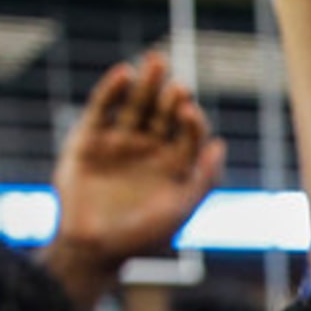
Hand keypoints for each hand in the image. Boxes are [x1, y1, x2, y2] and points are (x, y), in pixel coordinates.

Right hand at [49, 53, 225, 271]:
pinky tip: (124, 75)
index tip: (189, 111)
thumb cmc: (142, 237)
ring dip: (146, 84)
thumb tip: (221, 145)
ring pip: (136, 104)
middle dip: (171, 96)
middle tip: (177, 84)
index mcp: (174, 164)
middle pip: (164, 112)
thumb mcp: (180, 210)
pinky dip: (112, 90)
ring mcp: (119, 141)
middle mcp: (148, 148)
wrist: (94, 248)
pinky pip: (102, 108)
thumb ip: (203, 180)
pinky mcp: (89, 138)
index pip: (188, 132)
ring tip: (155, 61)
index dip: (191, 119)